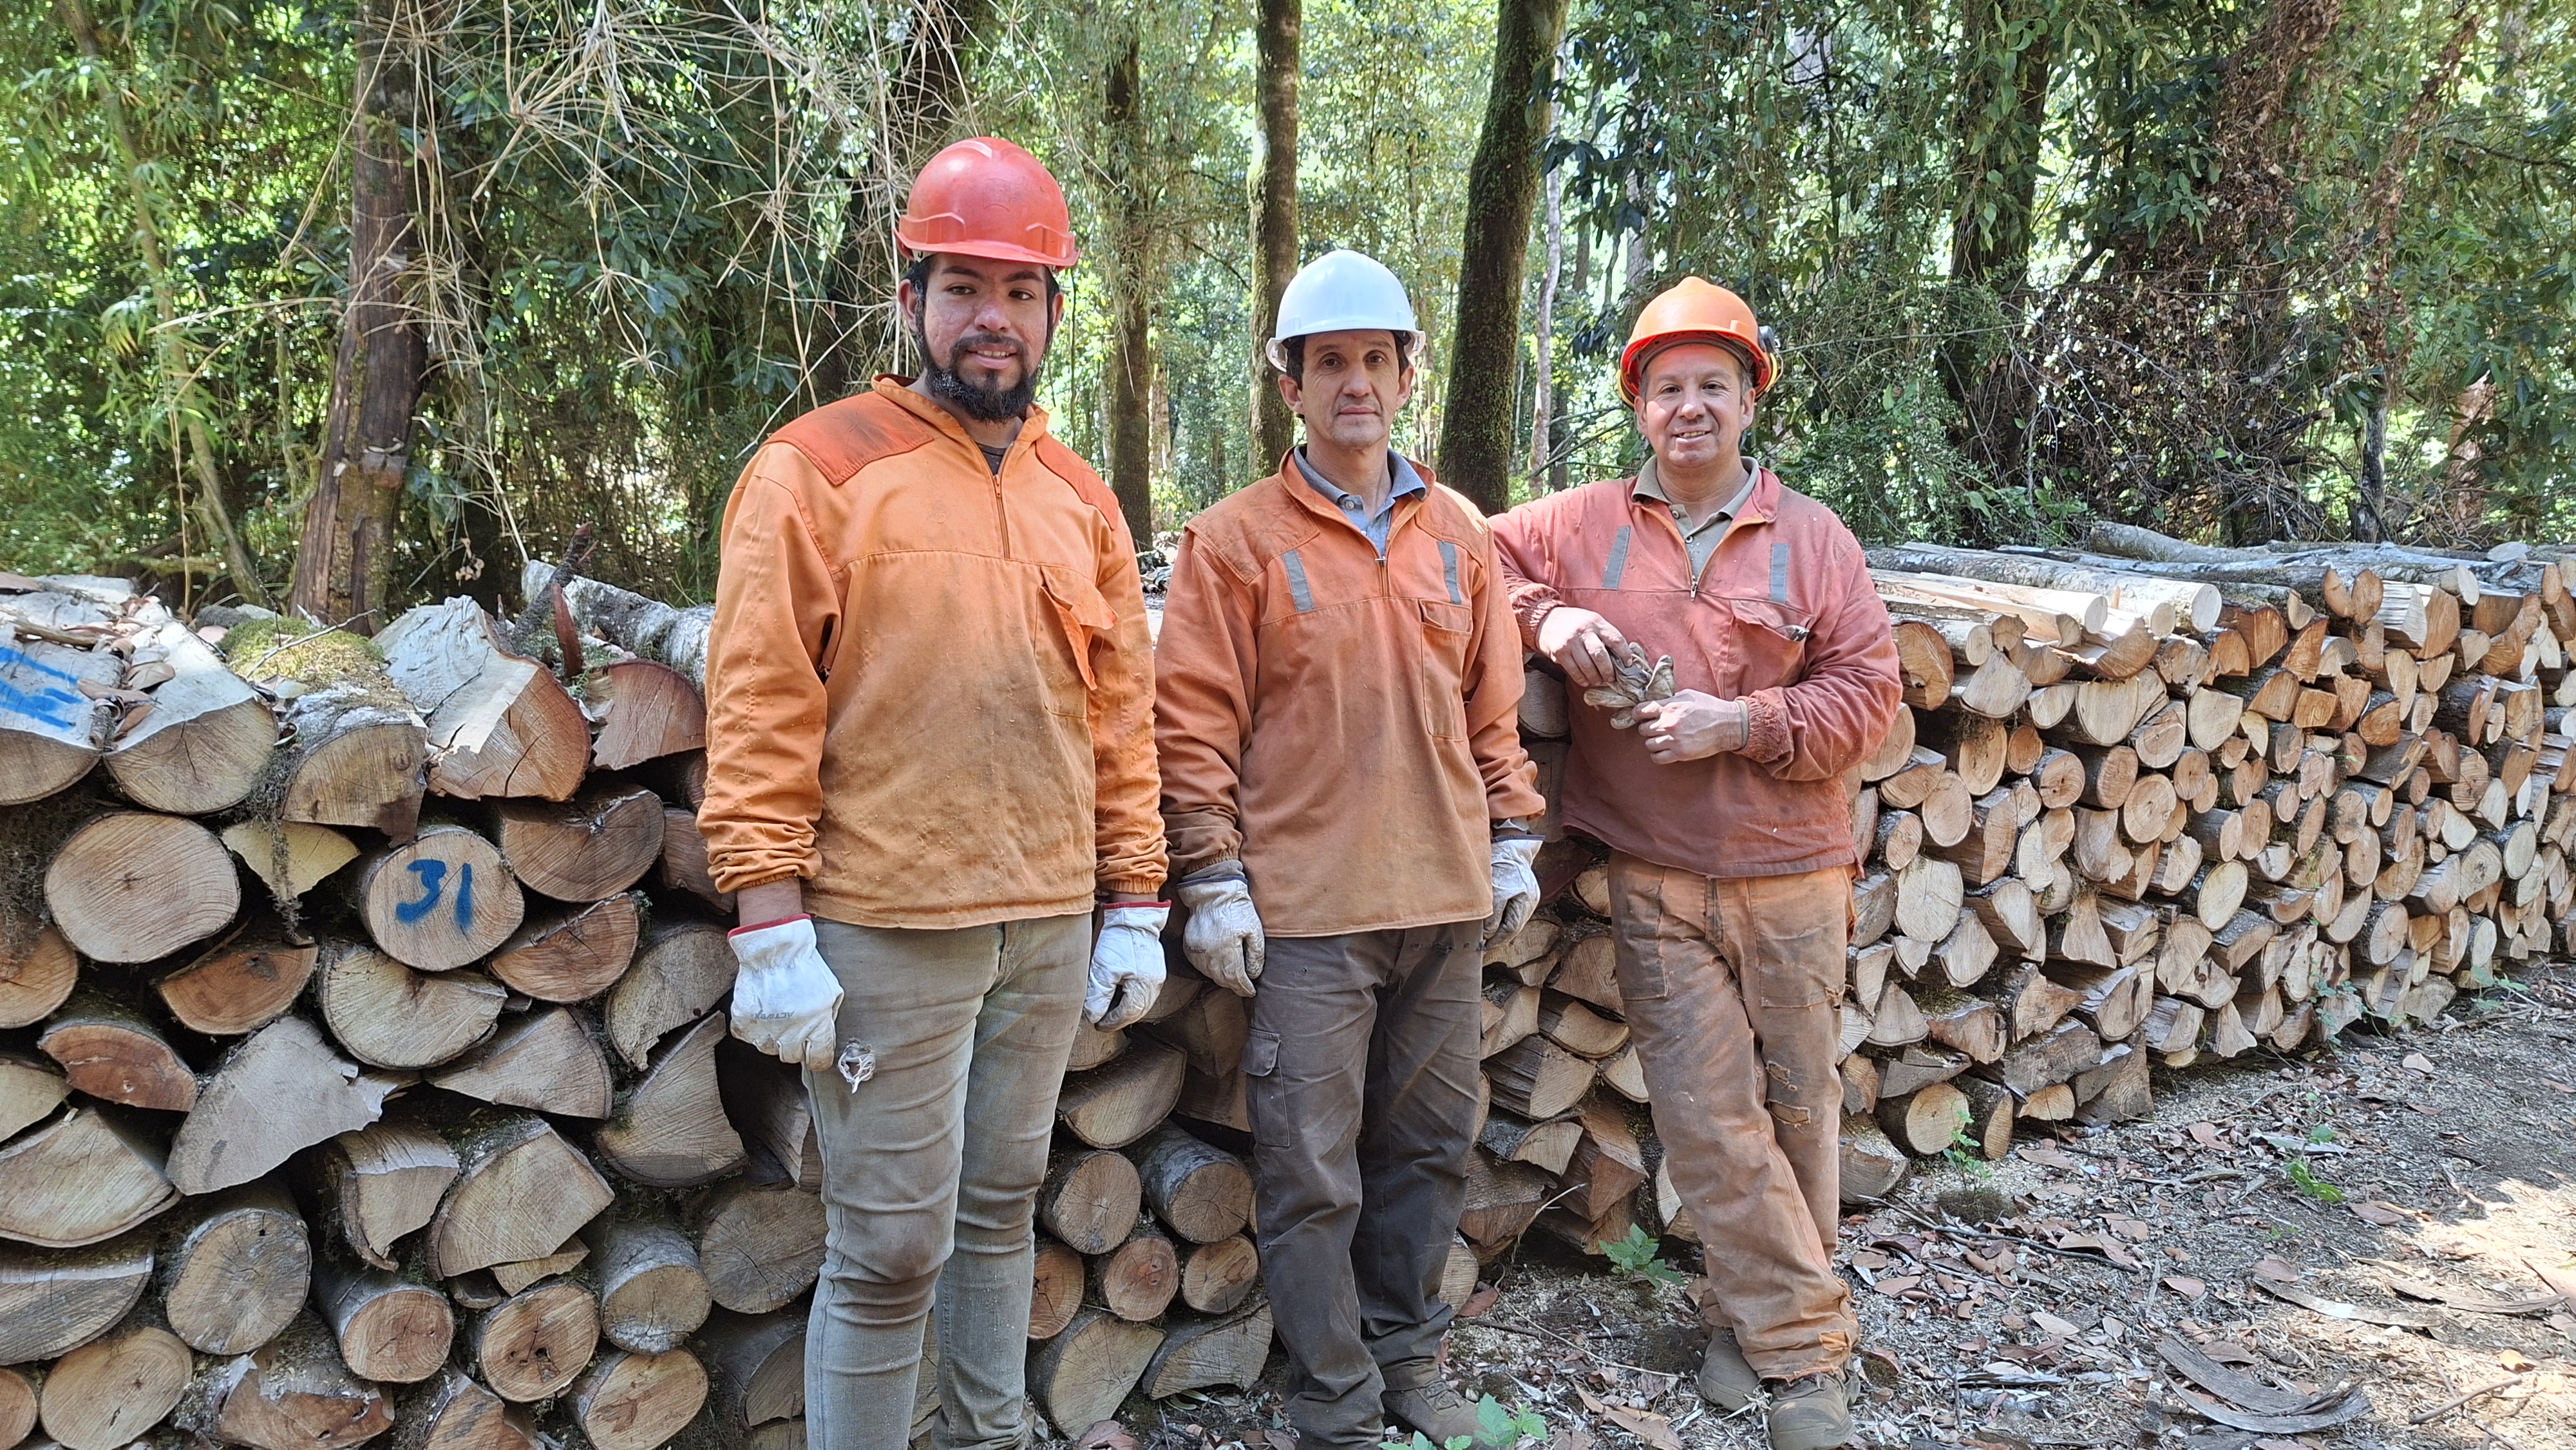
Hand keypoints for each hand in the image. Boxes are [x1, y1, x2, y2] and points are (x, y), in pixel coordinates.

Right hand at [727, 916, 842, 1067]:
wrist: (775, 950)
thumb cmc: (804, 966)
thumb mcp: (831, 991)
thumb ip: (828, 1017)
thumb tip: (824, 1035)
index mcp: (817, 1026)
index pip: (819, 1060)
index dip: (818, 1058)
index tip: (815, 1054)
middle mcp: (792, 1033)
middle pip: (792, 1057)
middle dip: (795, 1045)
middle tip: (793, 1027)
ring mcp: (766, 1030)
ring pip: (769, 1049)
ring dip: (773, 1037)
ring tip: (776, 1016)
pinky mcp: (745, 1023)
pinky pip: (748, 1037)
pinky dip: (753, 1028)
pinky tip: (761, 1013)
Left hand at [1087, 904, 1168, 1029]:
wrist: (1133, 915)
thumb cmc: (1118, 939)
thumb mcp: (1103, 970)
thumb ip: (1098, 997)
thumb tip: (1094, 1016)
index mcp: (1143, 988)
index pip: (1127, 1015)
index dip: (1111, 1022)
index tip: (1098, 1024)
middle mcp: (1154, 984)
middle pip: (1137, 1010)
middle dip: (1120, 1018)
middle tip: (1104, 1020)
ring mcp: (1156, 974)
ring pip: (1142, 1001)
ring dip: (1127, 1008)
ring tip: (1111, 1009)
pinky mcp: (1154, 965)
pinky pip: (1144, 989)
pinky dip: (1132, 996)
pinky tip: (1122, 993)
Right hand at [1173, 872, 1263, 996]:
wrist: (1212, 893)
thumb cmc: (1236, 908)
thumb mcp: (1254, 929)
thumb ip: (1256, 955)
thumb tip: (1254, 974)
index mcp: (1227, 951)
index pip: (1236, 979)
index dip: (1245, 988)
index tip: (1251, 991)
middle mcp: (1210, 955)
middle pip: (1223, 980)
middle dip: (1235, 985)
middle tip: (1244, 986)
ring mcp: (1197, 951)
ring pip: (1210, 975)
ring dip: (1223, 978)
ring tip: (1233, 977)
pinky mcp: (1189, 946)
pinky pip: (1200, 965)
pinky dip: (1210, 969)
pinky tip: (1218, 966)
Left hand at [1482, 836, 1542, 948]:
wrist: (1511, 846)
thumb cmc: (1502, 864)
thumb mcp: (1495, 890)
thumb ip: (1493, 914)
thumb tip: (1488, 933)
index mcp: (1526, 900)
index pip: (1512, 928)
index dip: (1497, 939)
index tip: (1485, 944)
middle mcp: (1531, 900)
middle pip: (1515, 926)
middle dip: (1500, 936)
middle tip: (1485, 943)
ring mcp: (1529, 896)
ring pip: (1515, 920)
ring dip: (1502, 929)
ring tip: (1489, 935)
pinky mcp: (1525, 892)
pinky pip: (1515, 912)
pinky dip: (1505, 919)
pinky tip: (1496, 921)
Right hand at [1536, 606, 1629, 689]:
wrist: (1546, 620)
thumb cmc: (1574, 622)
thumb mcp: (1591, 620)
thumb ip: (1604, 634)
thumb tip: (1620, 655)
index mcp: (1595, 622)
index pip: (1615, 639)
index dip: (1624, 654)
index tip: (1627, 663)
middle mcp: (1583, 631)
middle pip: (1600, 655)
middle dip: (1609, 670)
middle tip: (1612, 678)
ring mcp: (1570, 643)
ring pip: (1587, 666)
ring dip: (1595, 677)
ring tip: (1599, 680)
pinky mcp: (1559, 653)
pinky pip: (1574, 671)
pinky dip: (1582, 679)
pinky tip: (1586, 681)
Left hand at [1634, 690, 1748, 764]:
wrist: (1728, 725)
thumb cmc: (1709, 708)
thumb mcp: (1687, 695)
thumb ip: (1669, 700)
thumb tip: (1655, 703)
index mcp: (1669, 707)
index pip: (1640, 710)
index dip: (1637, 713)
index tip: (1639, 716)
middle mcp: (1668, 723)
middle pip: (1642, 729)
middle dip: (1647, 728)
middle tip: (1655, 728)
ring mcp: (1673, 740)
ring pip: (1648, 744)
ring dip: (1653, 742)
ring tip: (1661, 739)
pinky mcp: (1680, 753)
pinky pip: (1657, 758)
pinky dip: (1658, 755)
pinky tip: (1664, 750)